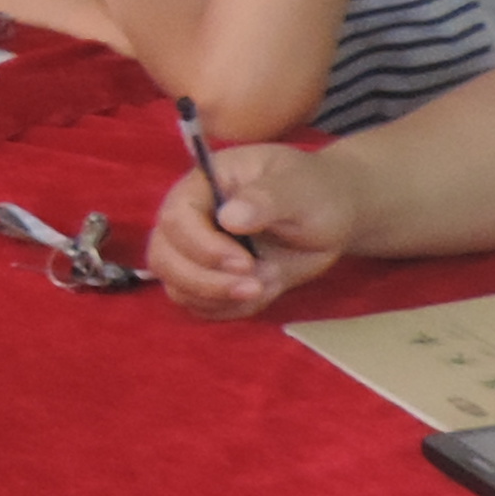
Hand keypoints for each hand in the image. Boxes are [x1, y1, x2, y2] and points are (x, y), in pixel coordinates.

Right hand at [143, 142, 354, 318]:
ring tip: (263, 288)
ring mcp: (197, 253)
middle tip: (253, 286)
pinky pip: (201, 306)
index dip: (202, 246)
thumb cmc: (313, 190)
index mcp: (203, 186)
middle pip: (164, 258)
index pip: (175, 219)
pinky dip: (230, 309)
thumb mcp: (297, 188)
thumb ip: (264, 199)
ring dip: (217, 298)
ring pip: (177, 287)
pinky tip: (263, 292)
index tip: (245, 262)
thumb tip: (229, 217)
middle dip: (203, 281)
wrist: (330, 215)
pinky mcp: (212, 280)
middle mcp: (191, 220)